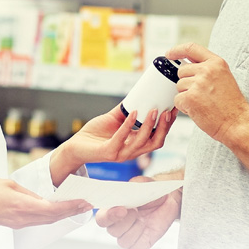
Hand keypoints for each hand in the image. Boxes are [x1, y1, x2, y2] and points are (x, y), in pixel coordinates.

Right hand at [0, 178, 90, 230]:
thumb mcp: (9, 185)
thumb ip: (29, 193)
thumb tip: (44, 198)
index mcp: (21, 206)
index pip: (52, 210)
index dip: (70, 207)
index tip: (84, 202)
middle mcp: (22, 218)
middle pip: (53, 217)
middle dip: (71, 211)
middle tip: (87, 203)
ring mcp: (18, 223)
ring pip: (46, 220)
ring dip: (62, 214)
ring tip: (77, 206)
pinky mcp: (15, 223)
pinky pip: (37, 220)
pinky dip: (50, 215)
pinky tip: (57, 209)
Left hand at [52, 104, 174, 183]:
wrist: (75, 146)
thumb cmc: (95, 134)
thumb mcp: (114, 120)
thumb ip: (126, 111)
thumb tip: (138, 94)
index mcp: (135, 144)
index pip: (158, 137)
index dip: (168, 125)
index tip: (173, 109)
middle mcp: (131, 152)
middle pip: (156, 142)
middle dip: (164, 127)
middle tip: (167, 111)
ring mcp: (121, 153)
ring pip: (142, 142)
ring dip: (149, 125)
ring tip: (153, 110)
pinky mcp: (108, 152)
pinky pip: (121, 138)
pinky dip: (128, 125)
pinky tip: (132, 113)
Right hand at [95, 177, 181, 248]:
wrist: (168, 200)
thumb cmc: (151, 192)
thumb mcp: (143, 184)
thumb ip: (133, 186)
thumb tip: (127, 191)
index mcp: (112, 209)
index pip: (101, 219)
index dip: (109, 216)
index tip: (123, 209)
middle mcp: (118, 224)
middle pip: (113, 231)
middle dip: (126, 221)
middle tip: (137, 211)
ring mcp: (128, 234)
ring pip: (123, 242)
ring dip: (136, 230)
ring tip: (144, 219)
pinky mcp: (140, 244)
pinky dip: (141, 241)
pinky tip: (147, 229)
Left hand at [167, 41, 248, 143]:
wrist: (237, 122)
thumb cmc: (231, 104)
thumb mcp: (223, 77)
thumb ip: (207, 69)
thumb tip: (187, 66)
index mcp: (216, 63)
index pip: (191, 48)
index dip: (177, 50)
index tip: (169, 54)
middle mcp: (207, 70)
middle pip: (182, 71)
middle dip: (187, 83)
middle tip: (202, 94)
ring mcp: (198, 83)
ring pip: (179, 86)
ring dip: (186, 96)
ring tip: (203, 103)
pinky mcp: (190, 97)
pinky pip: (177, 99)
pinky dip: (184, 107)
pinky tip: (199, 110)